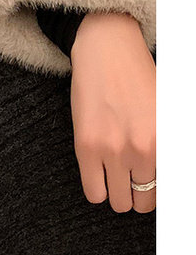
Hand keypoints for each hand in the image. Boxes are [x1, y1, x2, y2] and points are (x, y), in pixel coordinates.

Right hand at [70, 12, 155, 212]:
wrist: (107, 52)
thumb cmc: (138, 78)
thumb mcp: (165, 111)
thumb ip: (165, 145)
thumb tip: (162, 177)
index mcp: (166, 138)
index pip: (166, 187)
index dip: (159, 193)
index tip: (153, 192)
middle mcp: (142, 148)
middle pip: (143, 200)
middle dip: (139, 197)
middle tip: (134, 186)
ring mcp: (113, 150)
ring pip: (118, 202)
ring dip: (118, 196)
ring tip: (118, 182)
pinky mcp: (87, 149)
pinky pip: (94, 193)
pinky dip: (99, 192)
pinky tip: (101, 178)